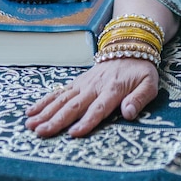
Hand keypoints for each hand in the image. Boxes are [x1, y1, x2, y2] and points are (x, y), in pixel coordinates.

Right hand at [25, 58, 158, 137]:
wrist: (130, 47)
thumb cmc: (141, 71)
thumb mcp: (149, 84)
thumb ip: (139, 99)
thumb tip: (128, 113)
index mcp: (113, 89)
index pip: (99, 108)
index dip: (86, 121)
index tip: (74, 133)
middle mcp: (95, 87)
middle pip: (74, 106)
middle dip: (57, 120)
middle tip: (41, 132)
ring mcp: (84, 84)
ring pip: (62, 99)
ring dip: (46, 112)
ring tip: (31, 125)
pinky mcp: (77, 82)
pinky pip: (59, 92)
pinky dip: (45, 101)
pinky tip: (31, 112)